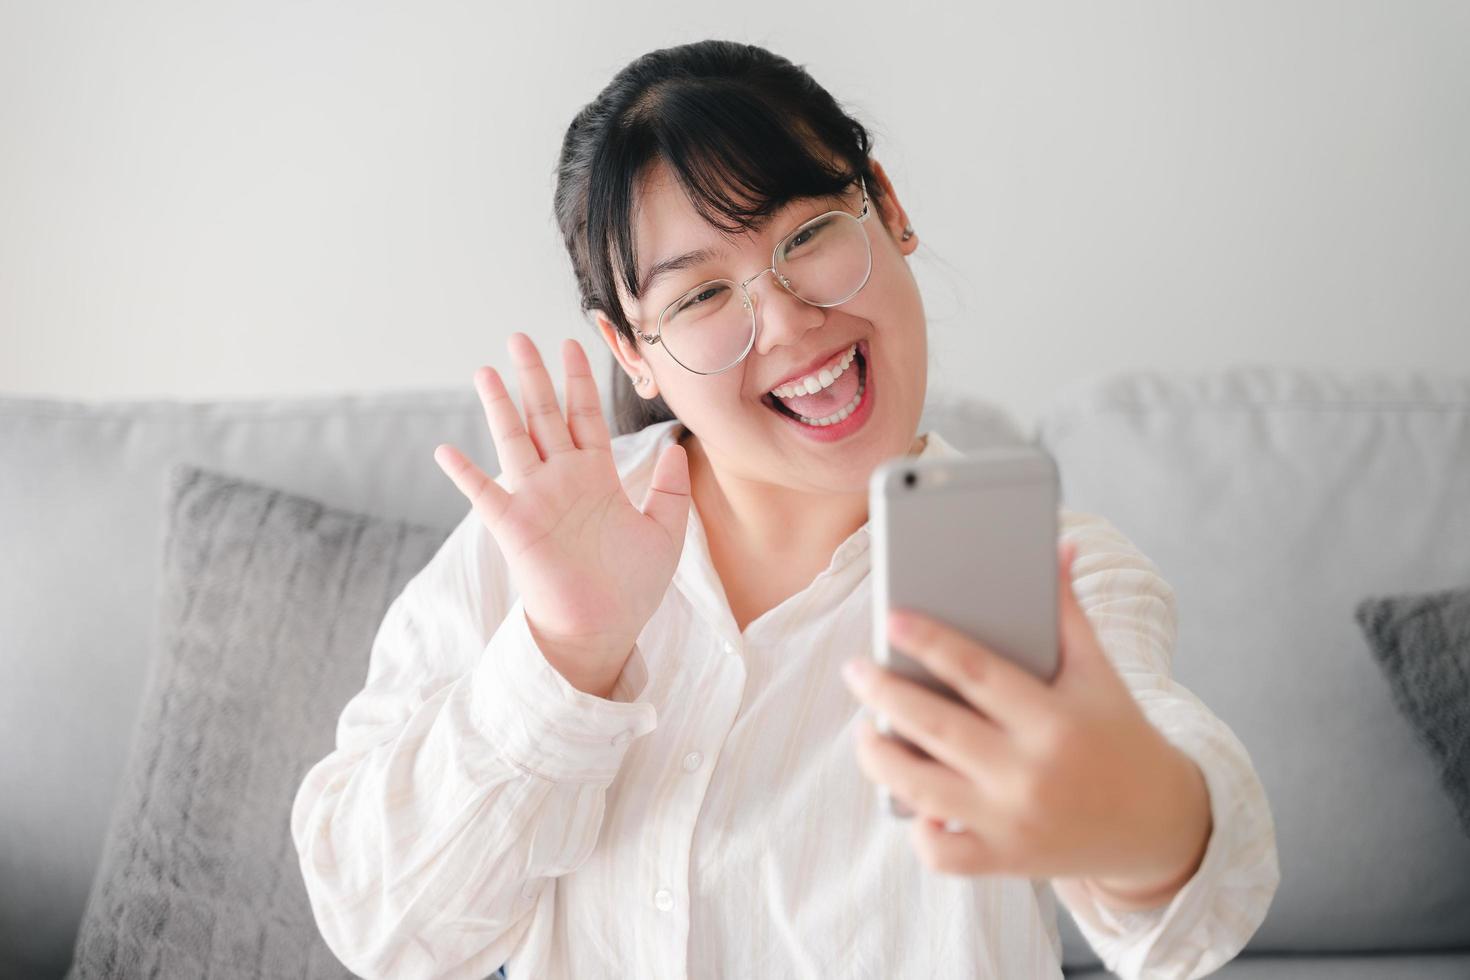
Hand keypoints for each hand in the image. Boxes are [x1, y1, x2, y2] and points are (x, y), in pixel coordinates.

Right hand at [433, 332, 690, 697]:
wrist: (604, 630)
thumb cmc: (632, 588)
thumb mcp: (665, 532)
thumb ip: (670, 490)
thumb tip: (676, 448)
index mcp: (597, 477)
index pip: (585, 417)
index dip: (578, 382)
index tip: (571, 345)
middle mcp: (562, 480)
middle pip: (545, 416)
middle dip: (534, 377)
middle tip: (520, 337)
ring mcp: (535, 499)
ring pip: (514, 440)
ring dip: (499, 407)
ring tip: (485, 370)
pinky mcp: (514, 526)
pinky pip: (484, 494)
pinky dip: (464, 474)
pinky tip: (445, 450)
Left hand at [842, 540, 1212, 906]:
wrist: (1158, 825)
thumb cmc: (1117, 732)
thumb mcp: (1099, 671)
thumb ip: (1069, 610)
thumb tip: (1057, 545)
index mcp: (1054, 720)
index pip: (977, 672)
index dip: (929, 641)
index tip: (891, 617)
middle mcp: (1030, 774)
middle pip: (934, 728)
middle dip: (882, 694)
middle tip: (855, 668)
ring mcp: (1012, 823)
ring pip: (920, 790)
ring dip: (878, 756)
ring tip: (864, 728)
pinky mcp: (1003, 861)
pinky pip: (939, 850)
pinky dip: (916, 826)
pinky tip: (906, 794)